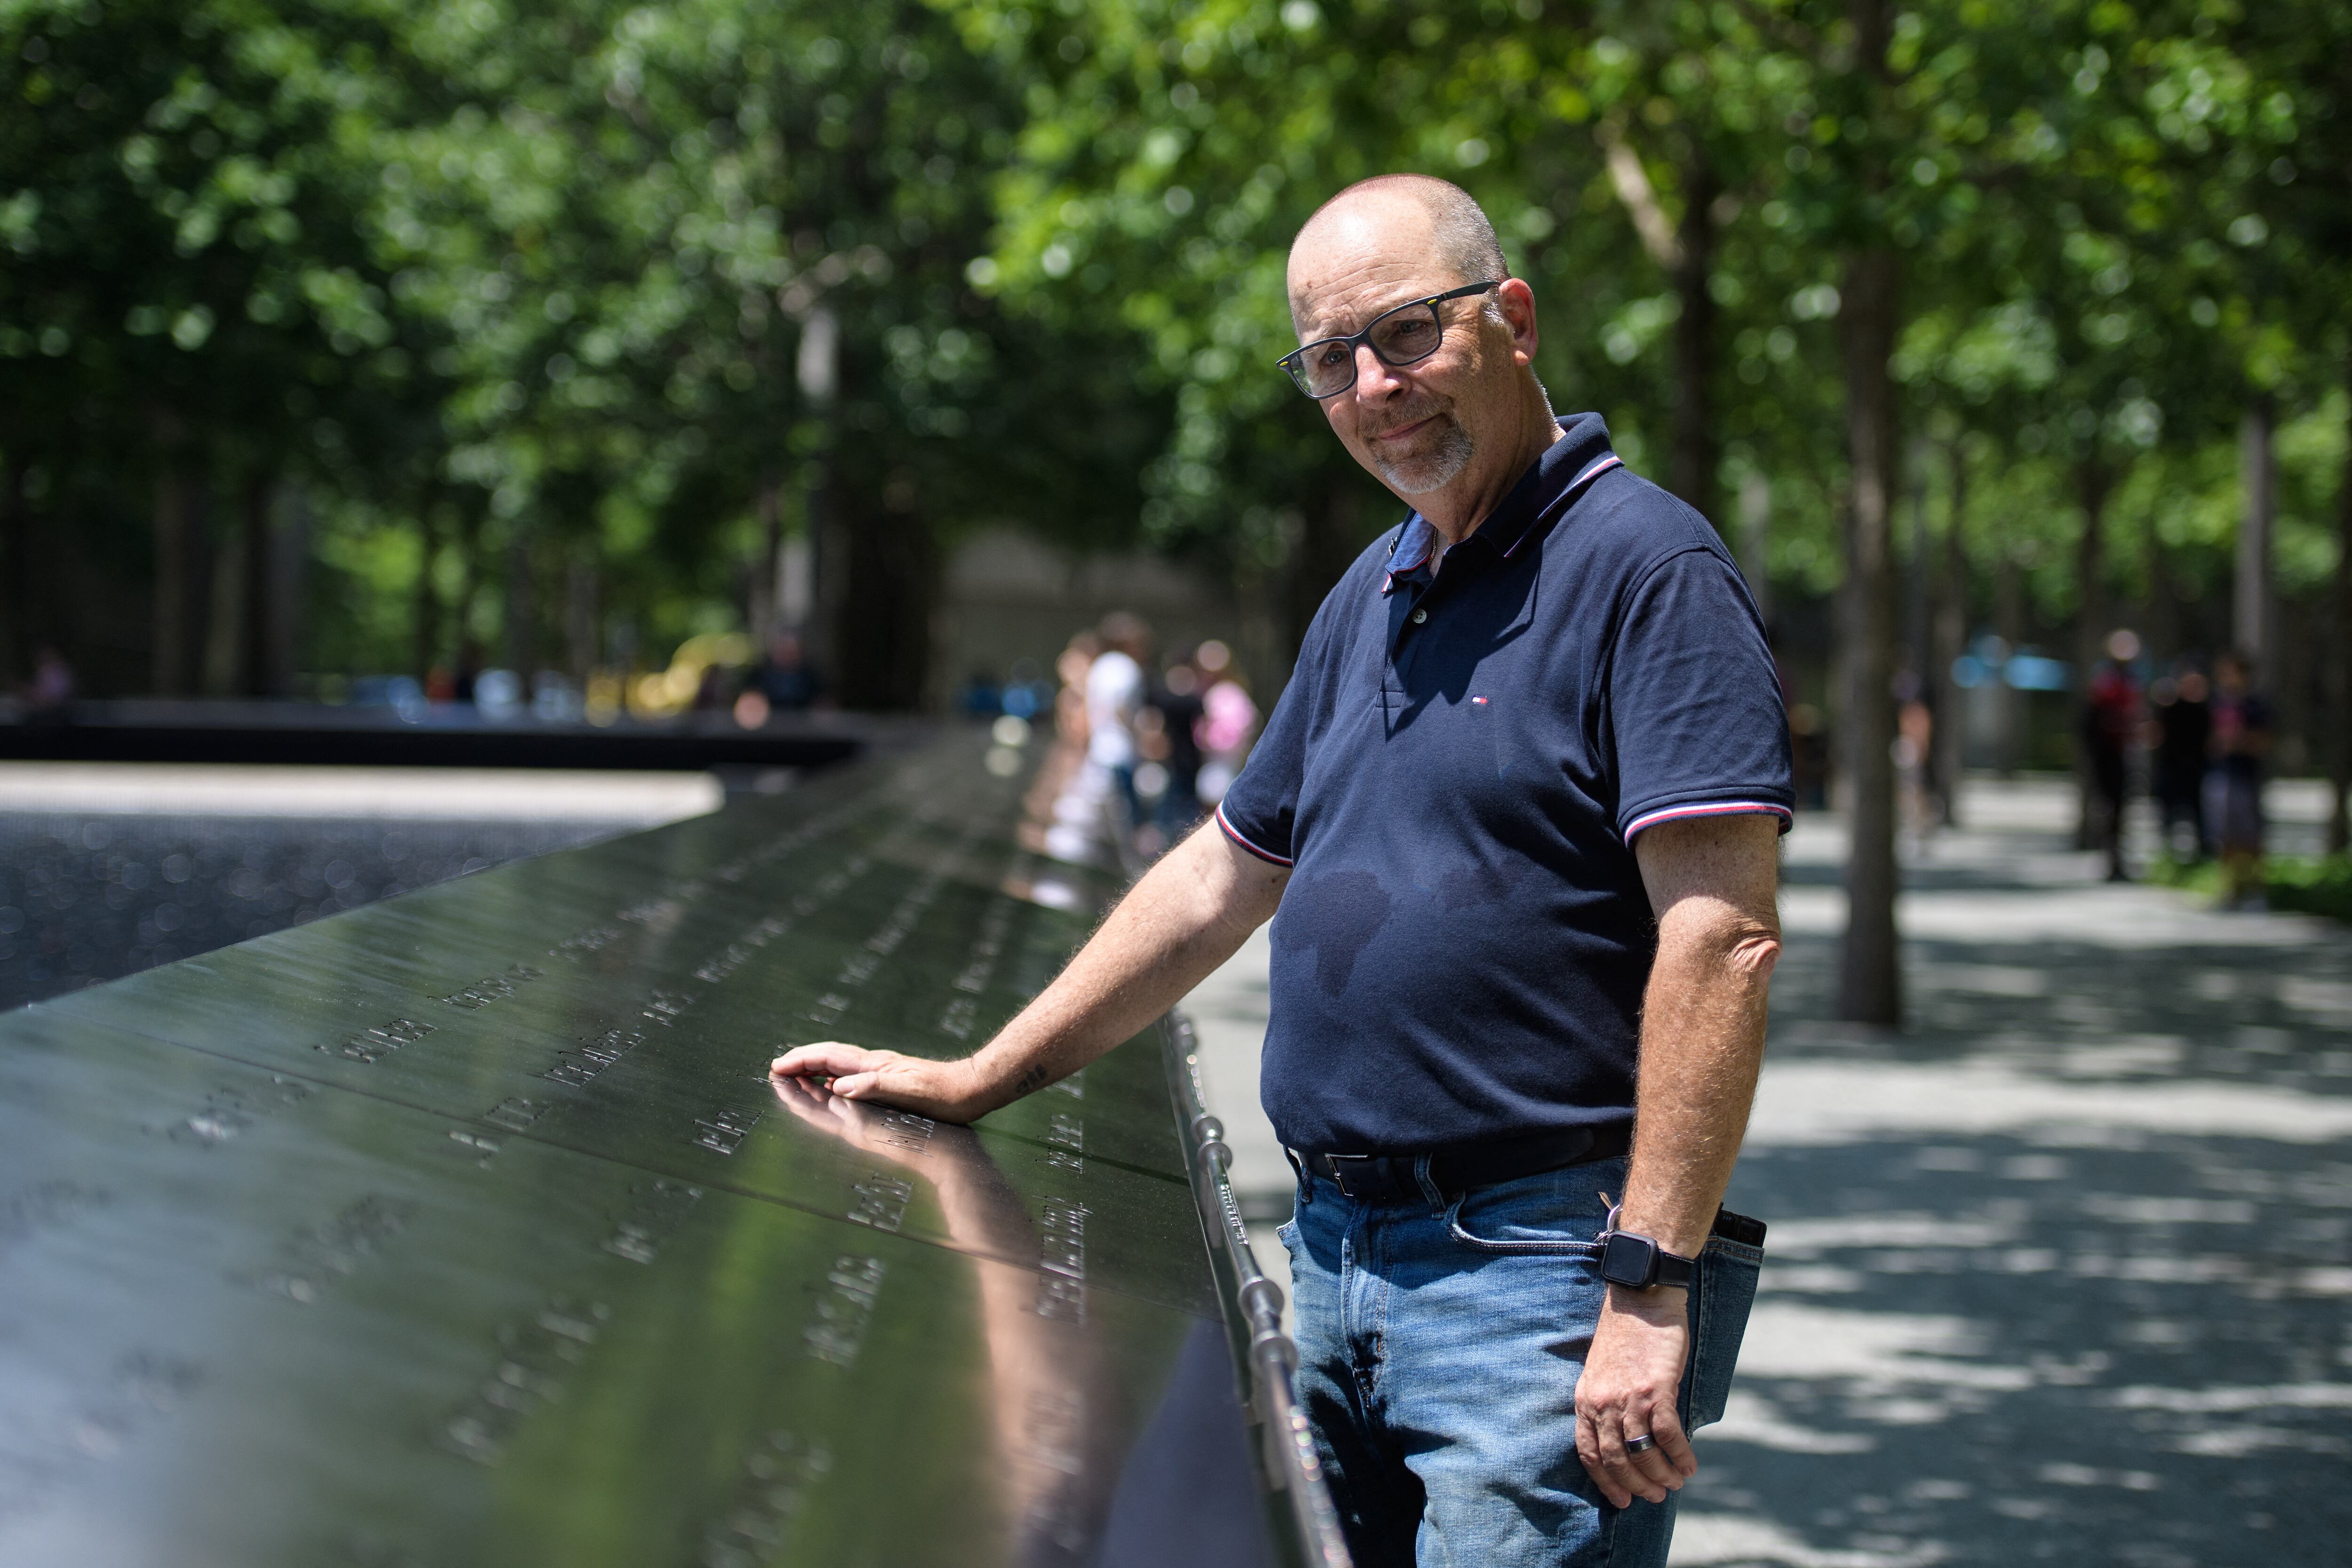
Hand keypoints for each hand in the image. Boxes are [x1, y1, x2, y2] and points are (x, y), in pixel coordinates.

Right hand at [769, 1041, 986, 1122]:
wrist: (972, 1090)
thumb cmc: (944, 1094)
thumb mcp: (909, 1091)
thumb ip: (874, 1086)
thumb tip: (839, 1086)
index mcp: (874, 1066)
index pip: (828, 1058)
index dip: (801, 1060)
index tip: (778, 1066)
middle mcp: (875, 1066)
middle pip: (829, 1059)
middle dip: (801, 1062)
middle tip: (778, 1069)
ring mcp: (882, 1072)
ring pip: (839, 1067)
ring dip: (814, 1070)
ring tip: (795, 1077)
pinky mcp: (890, 1081)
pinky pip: (852, 1078)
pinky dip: (833, 1081)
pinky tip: (833, 1090)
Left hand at [1573, 1284, 1696, 1507]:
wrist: (1642, 1296)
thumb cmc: (1626, 1334)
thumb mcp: (1603, 1371)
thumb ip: (1608, 1403)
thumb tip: (1626, 1439)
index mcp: (1586, 1399)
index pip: (1589, 1453)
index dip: (1606, 1481)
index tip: (1622, 1500)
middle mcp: (1602, 1401)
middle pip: (1616, 1459)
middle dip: (1637, 1485)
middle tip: (1656, 1495)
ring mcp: (1628, 1396)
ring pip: (1642, 1452)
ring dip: (1661, 1475)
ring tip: (1676, 1483)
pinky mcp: (1656, 1388)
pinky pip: (1667, 1434)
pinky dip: (1680, 1455)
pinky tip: (1689, 1465)